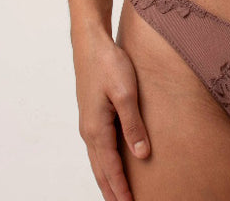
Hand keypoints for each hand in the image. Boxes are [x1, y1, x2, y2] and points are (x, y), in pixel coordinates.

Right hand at [73, 25, 150, 200]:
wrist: (91, 43)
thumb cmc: (109, 64)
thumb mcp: (126, 93)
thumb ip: (133, 125)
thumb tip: (141, 154)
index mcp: (96, 129)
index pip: (110, 168)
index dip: (121, 189)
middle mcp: (89, 131)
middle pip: (100, 171)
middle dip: (112, 191)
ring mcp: (88, 124)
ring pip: (97, 161)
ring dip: (107, 181)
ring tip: (117, 196)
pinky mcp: (92, 116)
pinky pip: (98, 149)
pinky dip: (104, 165)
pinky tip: (110, 167)